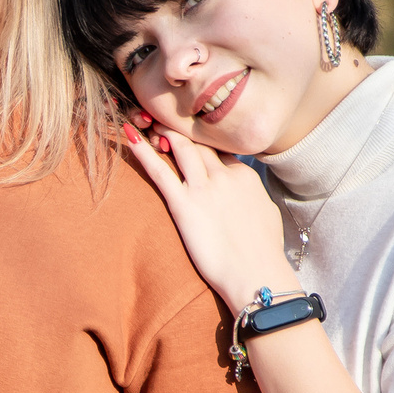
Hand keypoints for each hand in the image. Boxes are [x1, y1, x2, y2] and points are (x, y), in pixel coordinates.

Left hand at [120, 113, 294, 311]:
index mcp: (243, 175)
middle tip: (161, 118)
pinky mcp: (185, 206)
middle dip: (179, 128)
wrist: (257, 274)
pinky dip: (142, 152)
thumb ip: (252, 194)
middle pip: (198, 141)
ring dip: (162, 132)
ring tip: (144, 119)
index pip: (219, 148)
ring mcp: (204, 188)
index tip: (187, 136)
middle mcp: (224, 175)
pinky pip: (159, 172)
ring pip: (180, 147)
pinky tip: (128, 136)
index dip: (202, 140)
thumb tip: (248, 191)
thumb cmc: (263, 252)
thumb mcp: (265, 212)